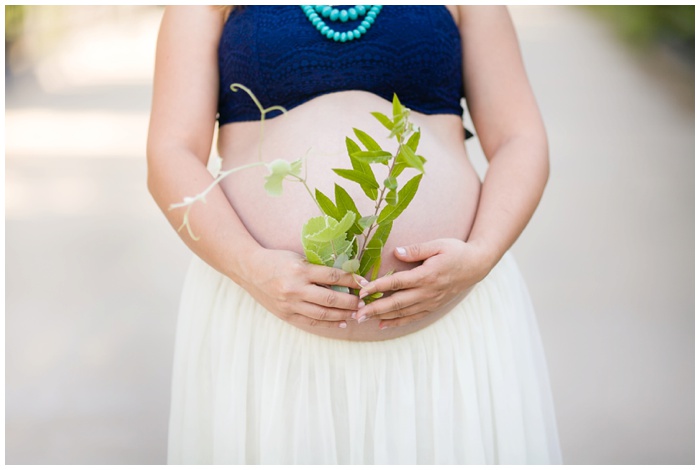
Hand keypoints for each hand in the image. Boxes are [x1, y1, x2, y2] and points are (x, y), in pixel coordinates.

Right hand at [240, 248, 363, 328]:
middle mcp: (295, 289)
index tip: (364, 283)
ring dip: (343, 315)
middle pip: (330, 298)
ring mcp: (290, 304)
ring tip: (356, 313)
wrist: (249, 269)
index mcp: (300, 270)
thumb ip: (317, 269)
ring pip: (323, 313)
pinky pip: (311, 321)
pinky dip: (328, 323)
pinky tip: (341, 323)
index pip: (333, 276)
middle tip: (363, 302)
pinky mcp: (286, 315)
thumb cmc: (276, 260)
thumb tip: (344, 278)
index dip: (351, 280)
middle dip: (350, 301)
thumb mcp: (298, 258)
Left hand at [356, 239, 493, 328]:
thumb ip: (416, 250)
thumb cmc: (456, 251)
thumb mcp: (437, 245)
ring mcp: (430, 302)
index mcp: (427, 275)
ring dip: (382, 316)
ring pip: (403, 313)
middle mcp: (428, 292)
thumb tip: (395, 252)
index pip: (397, 282)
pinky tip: (383, 324)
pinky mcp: (433, 307)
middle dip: (374, 308)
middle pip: (396, 302)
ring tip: (363, 319)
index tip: (362, 290)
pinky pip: (412, 317)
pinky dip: (397, 322)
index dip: (378, 286)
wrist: (477, 265)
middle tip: (356, 313)